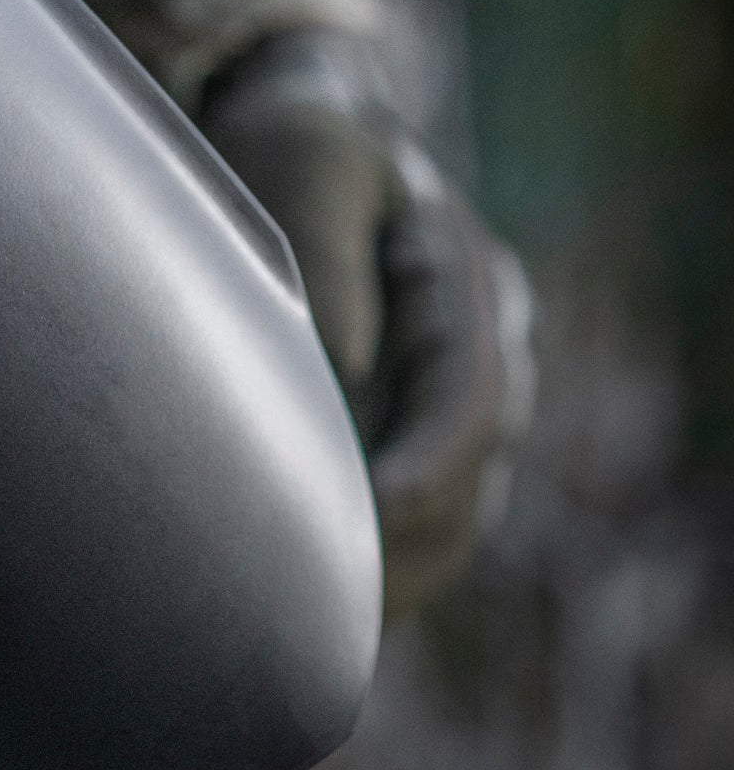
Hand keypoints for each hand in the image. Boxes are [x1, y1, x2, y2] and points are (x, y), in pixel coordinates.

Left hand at [201, 32, 534, 614]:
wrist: (298, 139)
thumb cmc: (295, 146)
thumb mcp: (304, 168)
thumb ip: (324, 263)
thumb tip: (337, 376)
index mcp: (467, 289)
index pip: (470, 402)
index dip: (429, 469)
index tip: (377, 516)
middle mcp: (474, 358)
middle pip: (463, 480)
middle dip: (400, 546)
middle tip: (318, 604)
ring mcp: (444, 403)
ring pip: (442, 519)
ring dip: (384, 577)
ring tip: (303, 631)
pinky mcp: (404, 435)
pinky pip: (403, 525)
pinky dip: (363, 571)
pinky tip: (298, 612)